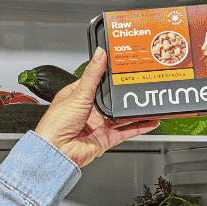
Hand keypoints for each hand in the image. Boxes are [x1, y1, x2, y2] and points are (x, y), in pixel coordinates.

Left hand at [32, 48, 159, 166]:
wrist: (57, 151)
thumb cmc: (56, 124)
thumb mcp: (77, 93)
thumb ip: (92, 75)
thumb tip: (99, 54)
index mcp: (77, 96)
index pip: (98, 82)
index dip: (111, 76)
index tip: (125, 68)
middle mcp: (89, 111)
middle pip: (112, 100)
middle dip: (125, 95)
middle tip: (141, 84)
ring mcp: (98, 125)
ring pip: (122, 116)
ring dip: (135, 111)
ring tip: (150, 103)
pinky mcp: (106, 139)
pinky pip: (126, 132)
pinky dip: (139, 127)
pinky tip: (150, 121)